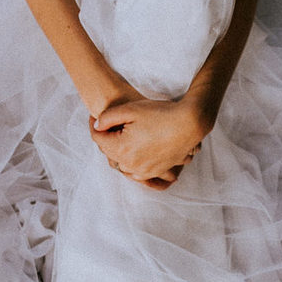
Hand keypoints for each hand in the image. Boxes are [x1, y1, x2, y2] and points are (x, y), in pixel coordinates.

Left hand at [89, 94, 210, 190]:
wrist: (188, 124)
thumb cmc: (159, 114)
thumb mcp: (129, 109)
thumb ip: (108, 118)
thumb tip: (97, 126)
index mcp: (122, 149)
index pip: (98, 139)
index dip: (93, 126)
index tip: (93, 116)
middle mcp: (131, 165)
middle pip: (108, 152)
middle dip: (105, 138)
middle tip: (107, 123)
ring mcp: (144, 171)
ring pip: (121, 164)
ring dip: (117, 151)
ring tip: (121, 135)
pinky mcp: (155, 172)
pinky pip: (135, 171)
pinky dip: (130, 162)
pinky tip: (133, 149)